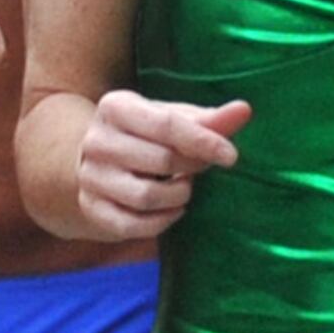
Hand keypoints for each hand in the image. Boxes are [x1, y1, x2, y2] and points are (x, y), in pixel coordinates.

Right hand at [74, 90, 250, 237]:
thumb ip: (210, 119)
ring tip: (184, 187)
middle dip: (192, 167)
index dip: (203, 141)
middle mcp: (96, 141)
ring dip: (178, 197)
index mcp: (115, 107)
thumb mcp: (174, 119)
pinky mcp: (90, 207)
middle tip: (201, 168)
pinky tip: (172, 210)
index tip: (231, 156)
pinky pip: (131, 225)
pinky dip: (162, 222)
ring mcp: (90, 177)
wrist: (100, 161)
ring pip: (145, 196)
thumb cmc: (147, 135)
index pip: (165, 125)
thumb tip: (244, 110)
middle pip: (160, 160)